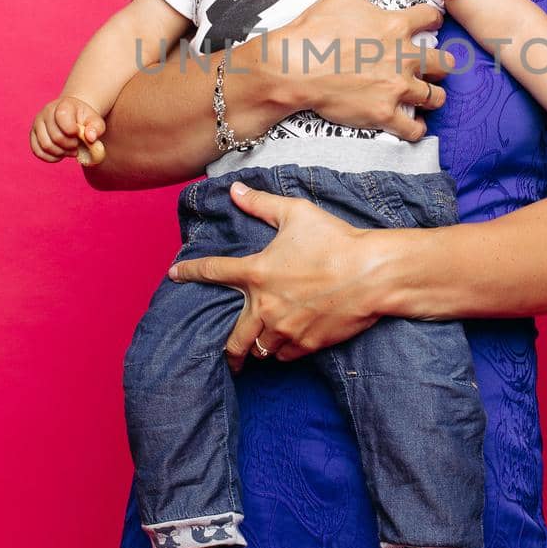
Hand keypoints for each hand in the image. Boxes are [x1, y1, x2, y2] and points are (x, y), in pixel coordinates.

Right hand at [29, 96, 105, 164]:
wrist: (72, 116)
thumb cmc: (84, 119)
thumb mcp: (95, 121)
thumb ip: (96, 128)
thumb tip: (90, 138)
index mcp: (63, 105)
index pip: (63, 118)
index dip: (73, 131)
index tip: (79, 134)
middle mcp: (46, 112)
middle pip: (56, 137)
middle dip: (69, 146)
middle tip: (77, 145)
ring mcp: (37, 123)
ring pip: (45, 146)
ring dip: (61, 153)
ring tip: (70, 150)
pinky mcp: (32, 135)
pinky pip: (38, 152)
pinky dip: (51, 157)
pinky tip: (61, 153)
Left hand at [167, 181, 386, 369]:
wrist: (373, 274)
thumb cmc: (336, 240)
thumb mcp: (296, 214)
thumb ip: (261, 204)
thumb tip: (236, 191)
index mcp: (257, 272)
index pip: (212, 272)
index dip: (189, 272)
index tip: (173, 274)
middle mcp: (265, 306)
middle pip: (232, 339)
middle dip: (227, 351)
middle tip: (227, 356)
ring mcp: (285, 329)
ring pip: (260, 350)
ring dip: (257, 348)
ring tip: (258, 350)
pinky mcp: (307, 344)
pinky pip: (284, 356)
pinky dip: (282, 352)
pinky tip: (285, 347)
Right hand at [267, 0, 455, 141]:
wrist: (294, 65)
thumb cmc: (317, 27)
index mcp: (397, 26)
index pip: (431, 18)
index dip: (434, 19)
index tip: (432, 23)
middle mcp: (404, 57)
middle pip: (443, 62)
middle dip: (444, 64)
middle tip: (437, 67)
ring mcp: (396, 87)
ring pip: (434, 96)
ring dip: (435, 96)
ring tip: (430, 96)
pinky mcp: (384, 112)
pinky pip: (413, 127)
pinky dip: (416, 128)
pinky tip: (414, 126)